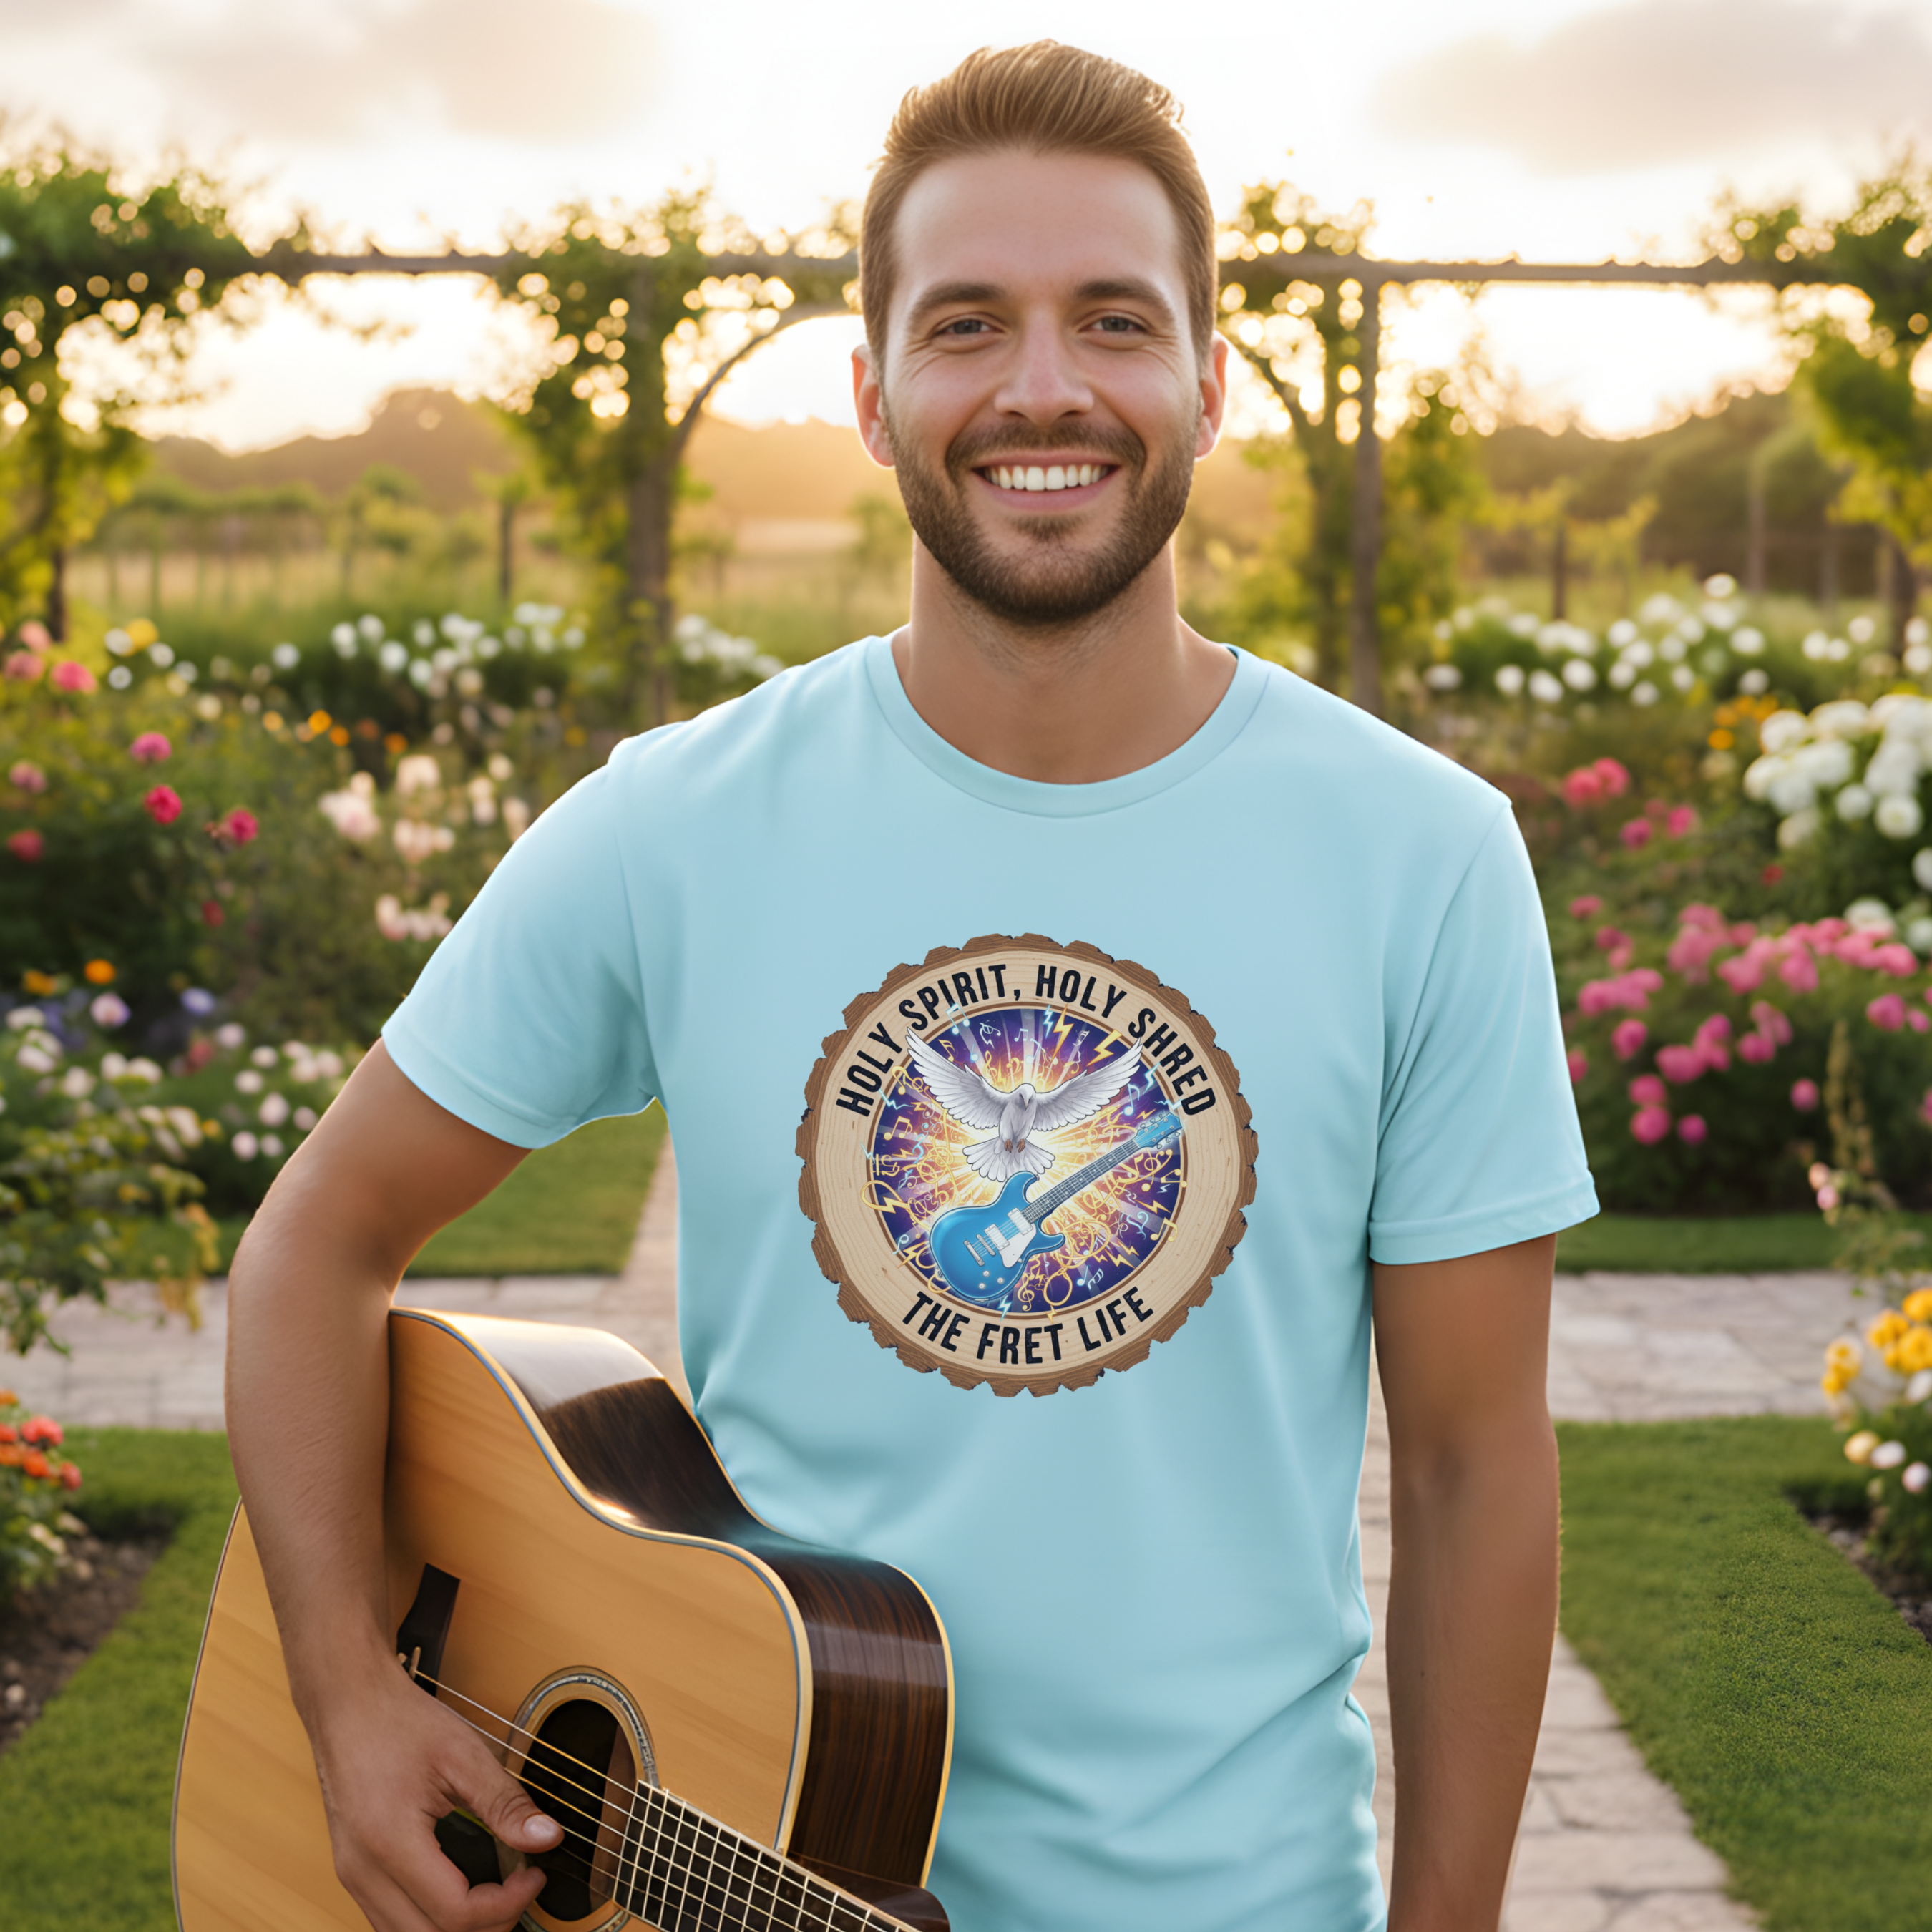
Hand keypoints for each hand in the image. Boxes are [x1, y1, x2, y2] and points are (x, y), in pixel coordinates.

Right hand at [311, 1664, 563, 1931]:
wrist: (347, 1703)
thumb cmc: (398, 1721)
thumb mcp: (463, 1754)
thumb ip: (506, 1803)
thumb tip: (548, 1838)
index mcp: (389, 1842)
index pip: (454, 1913)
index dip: (505, 1905)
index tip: (534, 1876)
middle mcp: (361, 1872)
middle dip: (484, 1925)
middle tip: (520, 1890)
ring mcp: (351, 1876)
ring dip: (454, 1930)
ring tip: (496, 1895)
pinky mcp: (352, 1871)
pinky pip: (390, 1920)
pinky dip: (428, 1921)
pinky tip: (460, 1892)